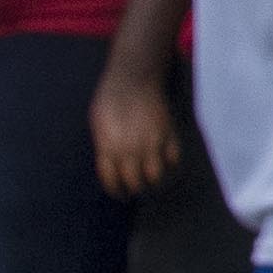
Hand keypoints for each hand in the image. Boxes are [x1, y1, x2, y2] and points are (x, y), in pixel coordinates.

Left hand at [88, 63, 178, 198]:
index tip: (120, 193)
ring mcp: (151, 142)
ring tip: (152, 183)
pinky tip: (167, 166)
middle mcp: (130, 150)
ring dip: (153, 183)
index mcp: (108, 149)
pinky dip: (171, 166)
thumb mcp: (98, 126)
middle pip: (135, 183)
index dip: (116, 191)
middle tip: (136, 190)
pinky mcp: (167, 134)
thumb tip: (113, 164)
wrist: (132, 79)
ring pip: (156, 176)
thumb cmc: (109, 100)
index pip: (112, 181)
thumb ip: (105, 148)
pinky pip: (173, 159)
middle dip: (134, 190)